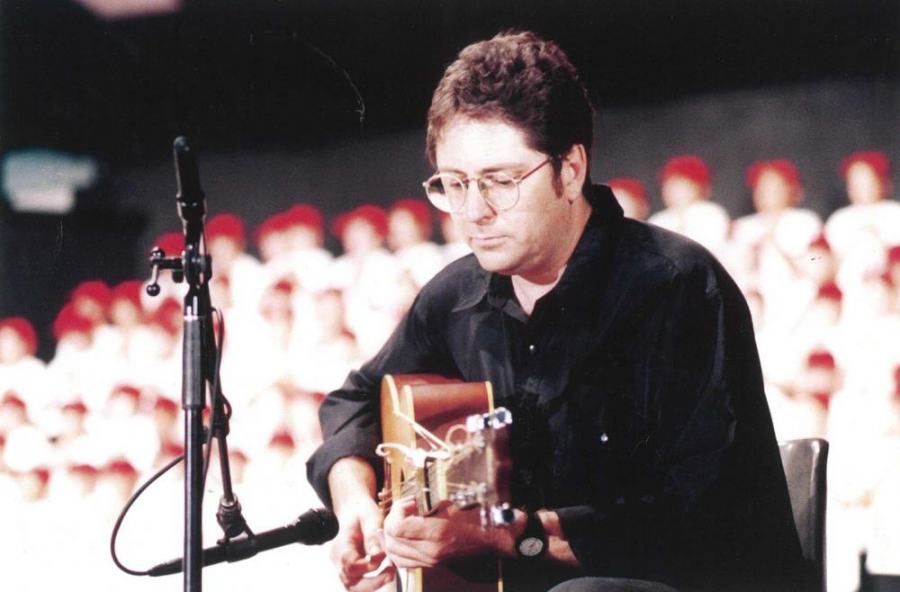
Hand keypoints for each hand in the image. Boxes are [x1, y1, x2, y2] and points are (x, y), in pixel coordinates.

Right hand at [330, 495, 394, 590]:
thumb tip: (377, 555)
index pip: (351, 565)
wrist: (353, 508)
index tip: (383, 555)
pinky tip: (385, 572)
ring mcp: (342, 566)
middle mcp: (337, 559)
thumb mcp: (370, 517)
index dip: (368, 566)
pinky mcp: (350, 569)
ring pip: (353, 587)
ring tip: (390, 573)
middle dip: (372, 583)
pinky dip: (372, 582)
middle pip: (350, 583)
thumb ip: (372, 536)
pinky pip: (358, 583)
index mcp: (340, 545)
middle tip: (391, 573)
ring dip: (373, 585)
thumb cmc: (362, 511)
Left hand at [382, 497, 502, 568]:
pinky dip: (398, 549)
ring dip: (392, 536)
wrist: (492, 539)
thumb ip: (424, 507)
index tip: (408, 503)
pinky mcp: (431, 565)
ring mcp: (430, 561)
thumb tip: (407, 506)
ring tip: (402, 522)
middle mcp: (430, 551)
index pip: (397, 527)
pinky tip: (404, 537)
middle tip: (403, 509)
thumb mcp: (449, 505)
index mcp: (436, 533)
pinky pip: (403, 562)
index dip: (397, 511)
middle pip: (392, 541)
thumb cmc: (474, 517)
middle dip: (392, 521)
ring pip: (394, 554)